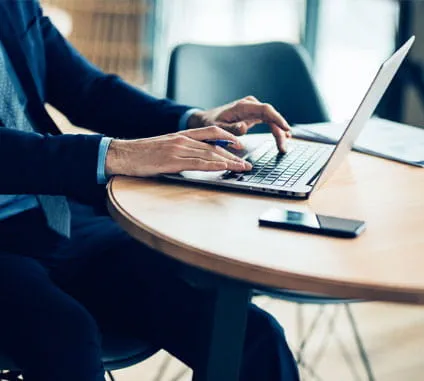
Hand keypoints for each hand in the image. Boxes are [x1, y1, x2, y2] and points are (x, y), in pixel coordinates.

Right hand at [105, 126, 251, 176]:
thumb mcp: (165, 147)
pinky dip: (215, 166)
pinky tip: (224, 168)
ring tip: (242, 168)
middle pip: (215, 144)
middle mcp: (183, 139)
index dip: (228, 138)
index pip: (211, 133)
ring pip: (210, 154)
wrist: (122, 154)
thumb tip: (197, 160)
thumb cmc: (142, 153)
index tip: (240, 146)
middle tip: (247, 161)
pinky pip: (199, 163)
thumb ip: (182, 151)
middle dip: (234, 153)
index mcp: (182, 135)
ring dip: (229, 162)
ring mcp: (178, 149)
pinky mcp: (173, 161)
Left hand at [188, 96, 291, 151]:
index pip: (266, 110)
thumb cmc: (210, 123)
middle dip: (279, 132)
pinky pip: (268, 121)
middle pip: (271, 116)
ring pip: (271, 120)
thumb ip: (231, 128)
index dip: (278, 119)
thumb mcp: (217, 128)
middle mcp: (250, 105)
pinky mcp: (253, 115)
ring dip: (279, 132)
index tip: (286, 129)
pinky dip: (275, 130)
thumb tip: (244, 127)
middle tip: (283, 148)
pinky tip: (282, 137)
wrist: (205, 120)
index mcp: (243, 106)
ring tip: (283, 147)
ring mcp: (253, 109)